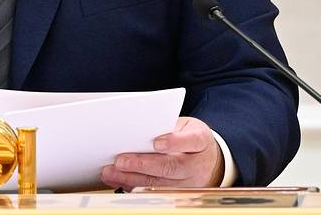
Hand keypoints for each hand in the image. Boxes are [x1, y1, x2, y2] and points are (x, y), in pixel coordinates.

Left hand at [100, 117, 224, 189]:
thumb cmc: (190, 137)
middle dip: (143, 164)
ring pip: (159, 183)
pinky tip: (118, 181)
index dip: (174, 142)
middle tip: (120, 161)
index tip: (156, 143)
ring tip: (111, 172)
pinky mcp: (178, 194)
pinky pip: (154, 192)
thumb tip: (137, 128)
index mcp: (201, 141)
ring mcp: (189, 183)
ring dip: (132, 178)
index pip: (191, 141)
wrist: (209, 160)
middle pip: (171, 167)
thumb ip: (167, 127)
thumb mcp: (186, 126)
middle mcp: (197, 165)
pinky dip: (133, 187)